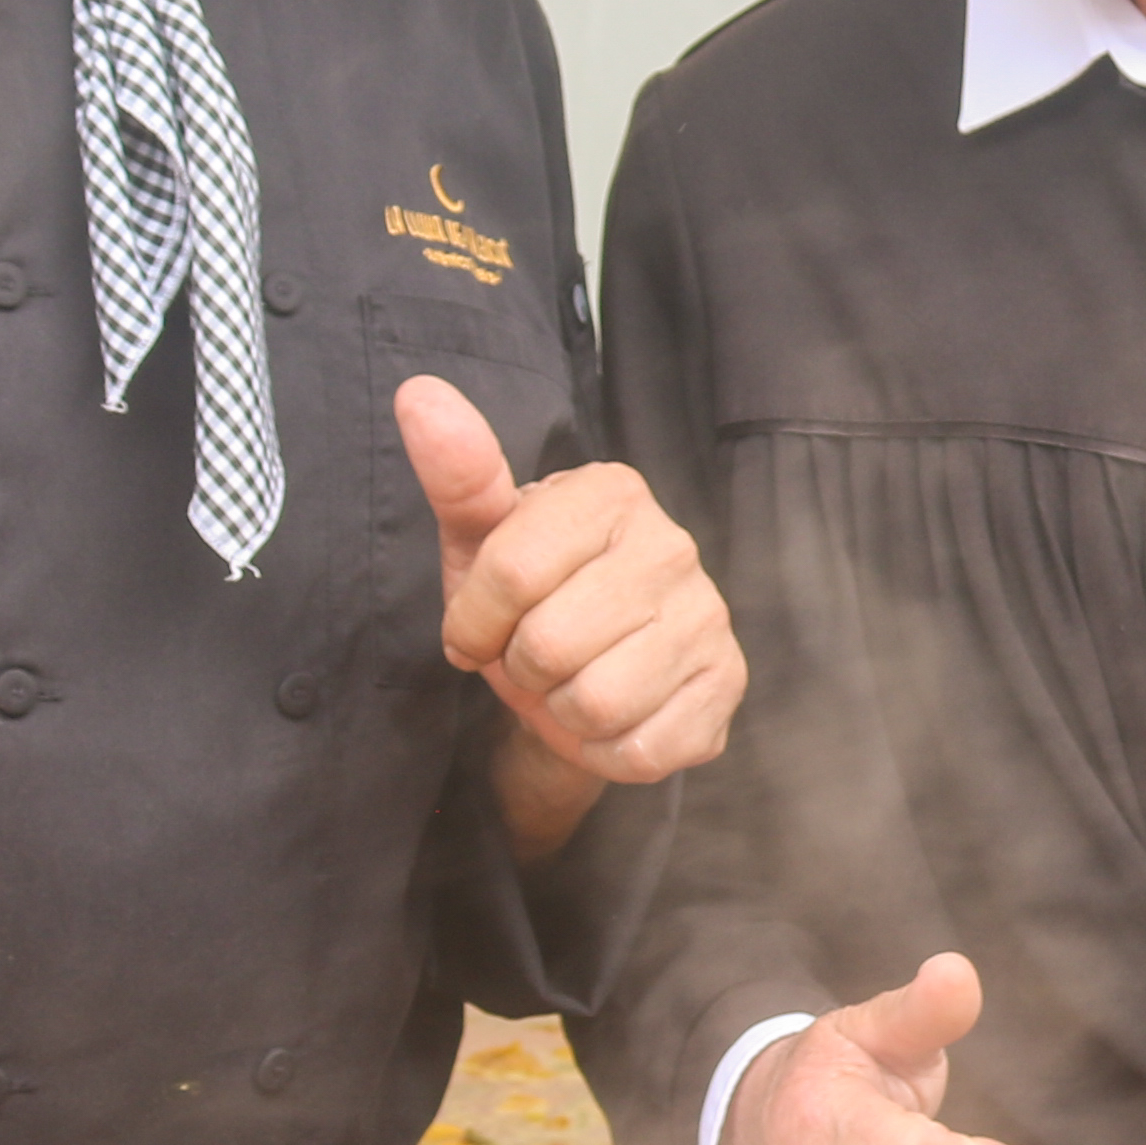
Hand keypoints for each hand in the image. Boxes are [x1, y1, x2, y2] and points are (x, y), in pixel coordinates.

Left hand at [398, 377, 744, 856]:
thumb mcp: (479, 539)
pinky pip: (640, 749)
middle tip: (534, 658)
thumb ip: (457, 473)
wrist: (585, 674)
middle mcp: (674, 545)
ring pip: (595, 703)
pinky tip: (612, 718)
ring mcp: (708, 618)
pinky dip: (607, 751)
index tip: (476, 631)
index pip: (511, 571)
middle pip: (550, 644)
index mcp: (612, 493)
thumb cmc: (527, 600)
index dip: (473, 622)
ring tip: (572, 685)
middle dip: (522, 668)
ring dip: (563, 713)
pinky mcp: (727, 688)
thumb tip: (418, 393)